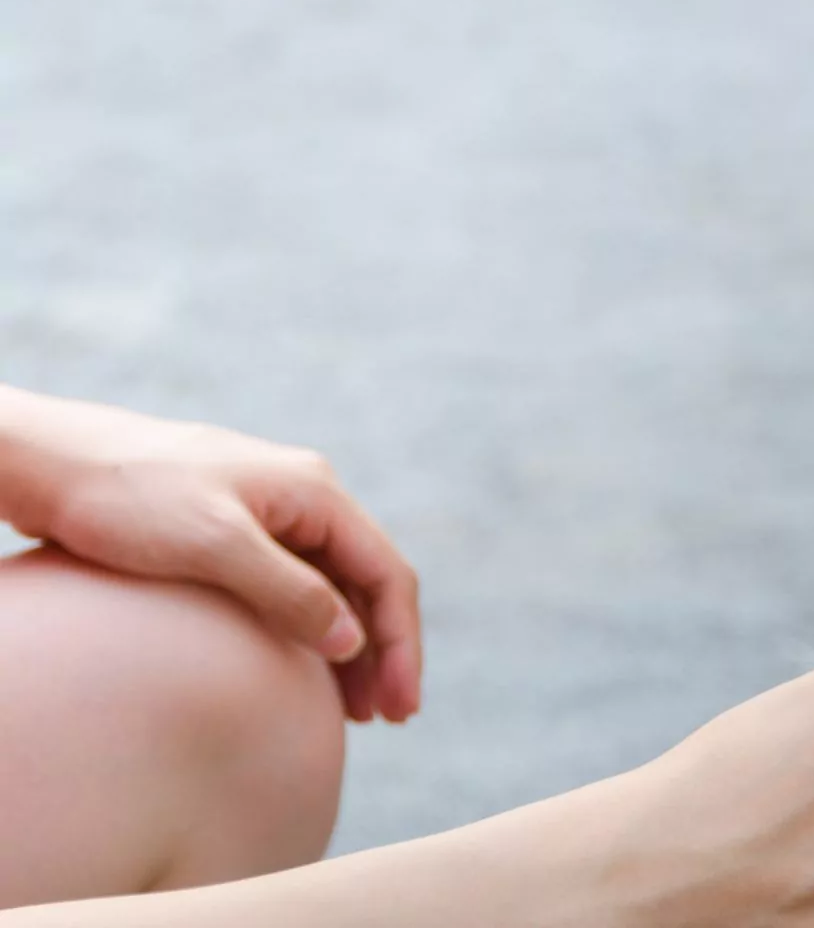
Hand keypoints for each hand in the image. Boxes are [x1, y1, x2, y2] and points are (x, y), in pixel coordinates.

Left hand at [0, 387, 419, 722]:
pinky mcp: (233, 531)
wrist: (46, 462)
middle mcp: (304, 499)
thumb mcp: (212, 546)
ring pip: (333, 587)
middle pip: (367, 583)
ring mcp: (270, 514)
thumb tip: (352, 642)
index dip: (401, 644)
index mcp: (315, 492)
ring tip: (354, 709)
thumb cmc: (124, 496)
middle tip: (386, 718)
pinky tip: (303, 671)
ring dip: (351, 647)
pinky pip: (294, 586)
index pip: (386, 574)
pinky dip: (310, 631)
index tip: (400, 706)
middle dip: (384, 652)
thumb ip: (289, 593)